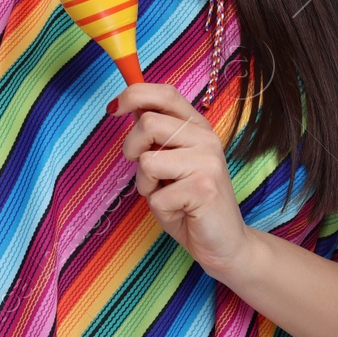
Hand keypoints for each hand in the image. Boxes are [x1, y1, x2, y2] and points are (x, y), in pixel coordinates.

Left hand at [112, 82, 253, 275]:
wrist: (224, 243)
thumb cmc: (190, 203)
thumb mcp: (170, 162)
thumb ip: (157, 135)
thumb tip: (131, 106)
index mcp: (197, 127)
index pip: (165, 93)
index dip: (134, 94)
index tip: (113, 109)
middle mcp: (205, 138)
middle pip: (148, 123)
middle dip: (132, 149)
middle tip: (146, 173)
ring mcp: (207, 162)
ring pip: (147, 160)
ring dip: (145, 184)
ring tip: (166, 194)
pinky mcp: (204, 188)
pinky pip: (156, 195)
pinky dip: (159, 208)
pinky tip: (180, 211)